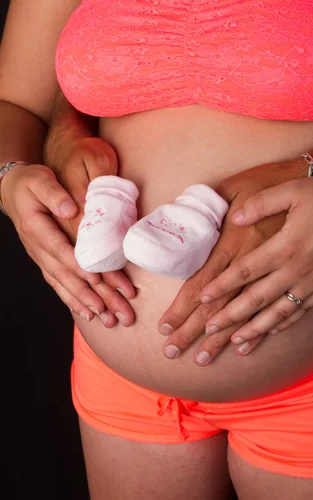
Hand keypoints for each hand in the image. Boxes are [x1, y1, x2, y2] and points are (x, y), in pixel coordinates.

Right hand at [44, 134, 135, 326]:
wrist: (13, 190)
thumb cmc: (31, 183)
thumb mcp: (40, 179)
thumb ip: (53, 193)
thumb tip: (70, 207)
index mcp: (37, 228)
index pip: (60, 250)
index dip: (78, 265)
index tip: (96, 278)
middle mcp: (38, 248)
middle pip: (66, 275)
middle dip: (91, 294)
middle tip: (112, 311)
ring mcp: (41, 257)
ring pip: (64, 285)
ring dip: (85, 303)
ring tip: (106, 319)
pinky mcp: (46, 261)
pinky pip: (59, 284)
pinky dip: (73, 300)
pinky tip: (88, 313)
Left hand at [199, 176, 312, 352]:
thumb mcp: (295, 190)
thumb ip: (262, 203)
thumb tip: (236, 218)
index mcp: (285, 246)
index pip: (245, 271)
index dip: (221, 284)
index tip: (202, 297)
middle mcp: (296, 270)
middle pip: (256, 299)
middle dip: (230, 316)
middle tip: (209, 329)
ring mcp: (312, 283)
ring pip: (277, 313)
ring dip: (254, 329)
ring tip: (234, 342)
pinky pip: (300, 312)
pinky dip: (283, 325)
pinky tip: (270, 332)